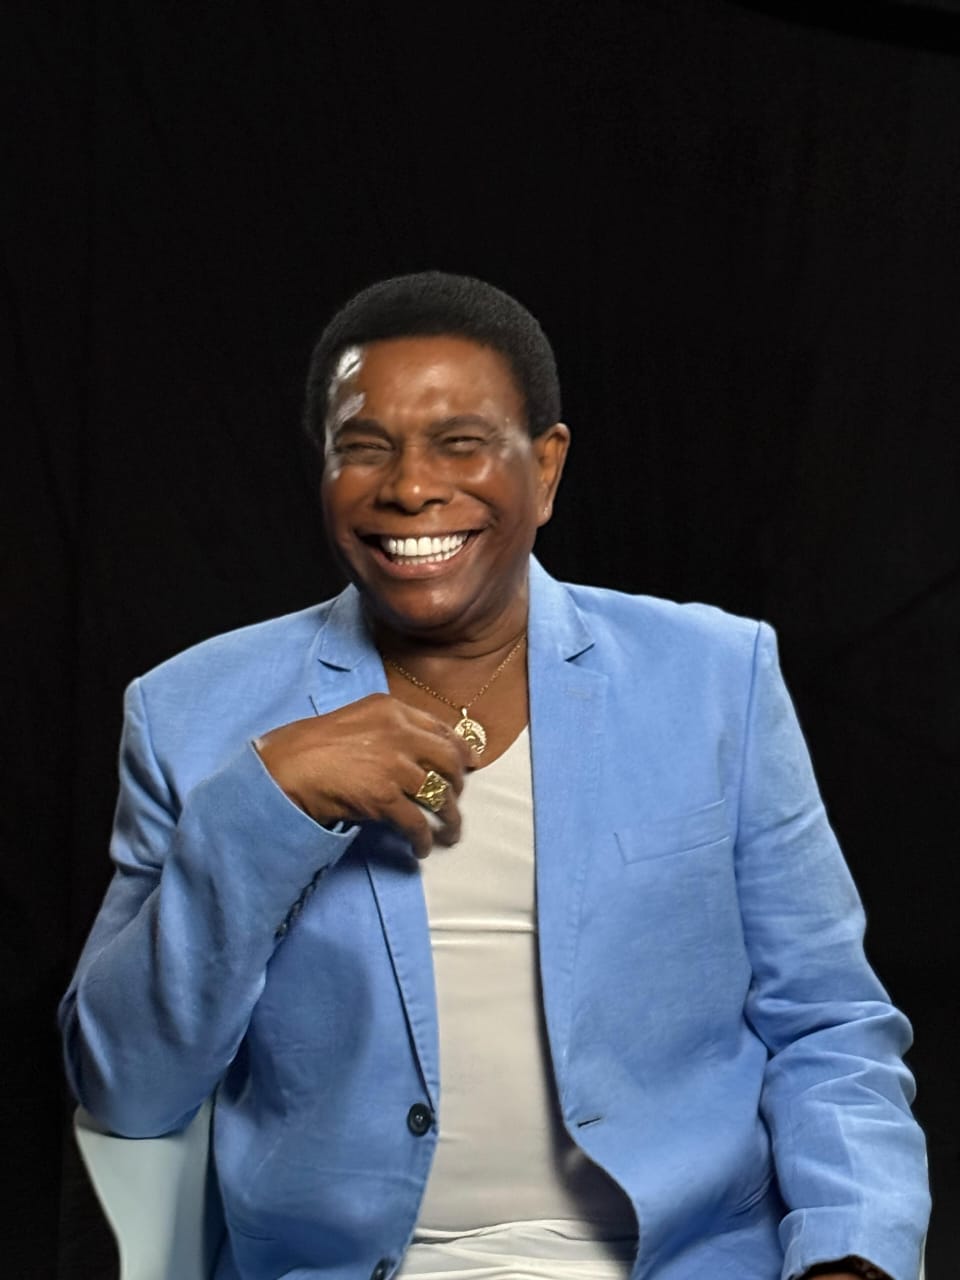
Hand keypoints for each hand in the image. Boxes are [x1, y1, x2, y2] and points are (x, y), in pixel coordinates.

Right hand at [254, 693, 475, 856]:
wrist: (283, 767)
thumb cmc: (308, 745)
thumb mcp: (354, 720)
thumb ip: (386, 730)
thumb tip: (413, 754)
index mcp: (391, 709)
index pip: (441, 728)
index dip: (461, 749)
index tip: (470, 763)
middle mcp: (399, 732)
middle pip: (449, 760)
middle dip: (459, 784)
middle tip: (457, 799)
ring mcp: (394, 764)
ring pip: (440, 794)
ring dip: (449, 818)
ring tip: (450, 833)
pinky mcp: (385, 796)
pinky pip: (417, 822)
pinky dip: (424, 839)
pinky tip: (421, 849)